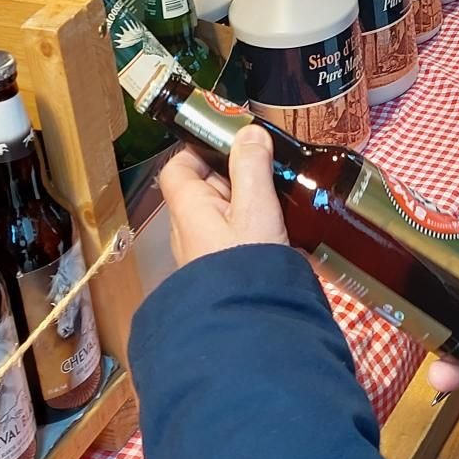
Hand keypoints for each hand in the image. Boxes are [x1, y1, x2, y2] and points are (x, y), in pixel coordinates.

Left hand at [159, 127, 288, 265]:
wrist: (249, 327)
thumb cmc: (246, 262)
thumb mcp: (255, 207)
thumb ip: (251, 166)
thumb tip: (248, 132)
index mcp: (188, 207)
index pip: (178, 167)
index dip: (199, 149)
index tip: (233, 144)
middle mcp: (188, 229)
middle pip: (205, 188)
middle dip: (236, 176)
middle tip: (270, 170)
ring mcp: (203, 254)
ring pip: (222, 214)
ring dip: (248, 203)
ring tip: (280, 200)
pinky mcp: (221, 272)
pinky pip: (233, 238)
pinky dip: (252, 229)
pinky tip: (279, 232)